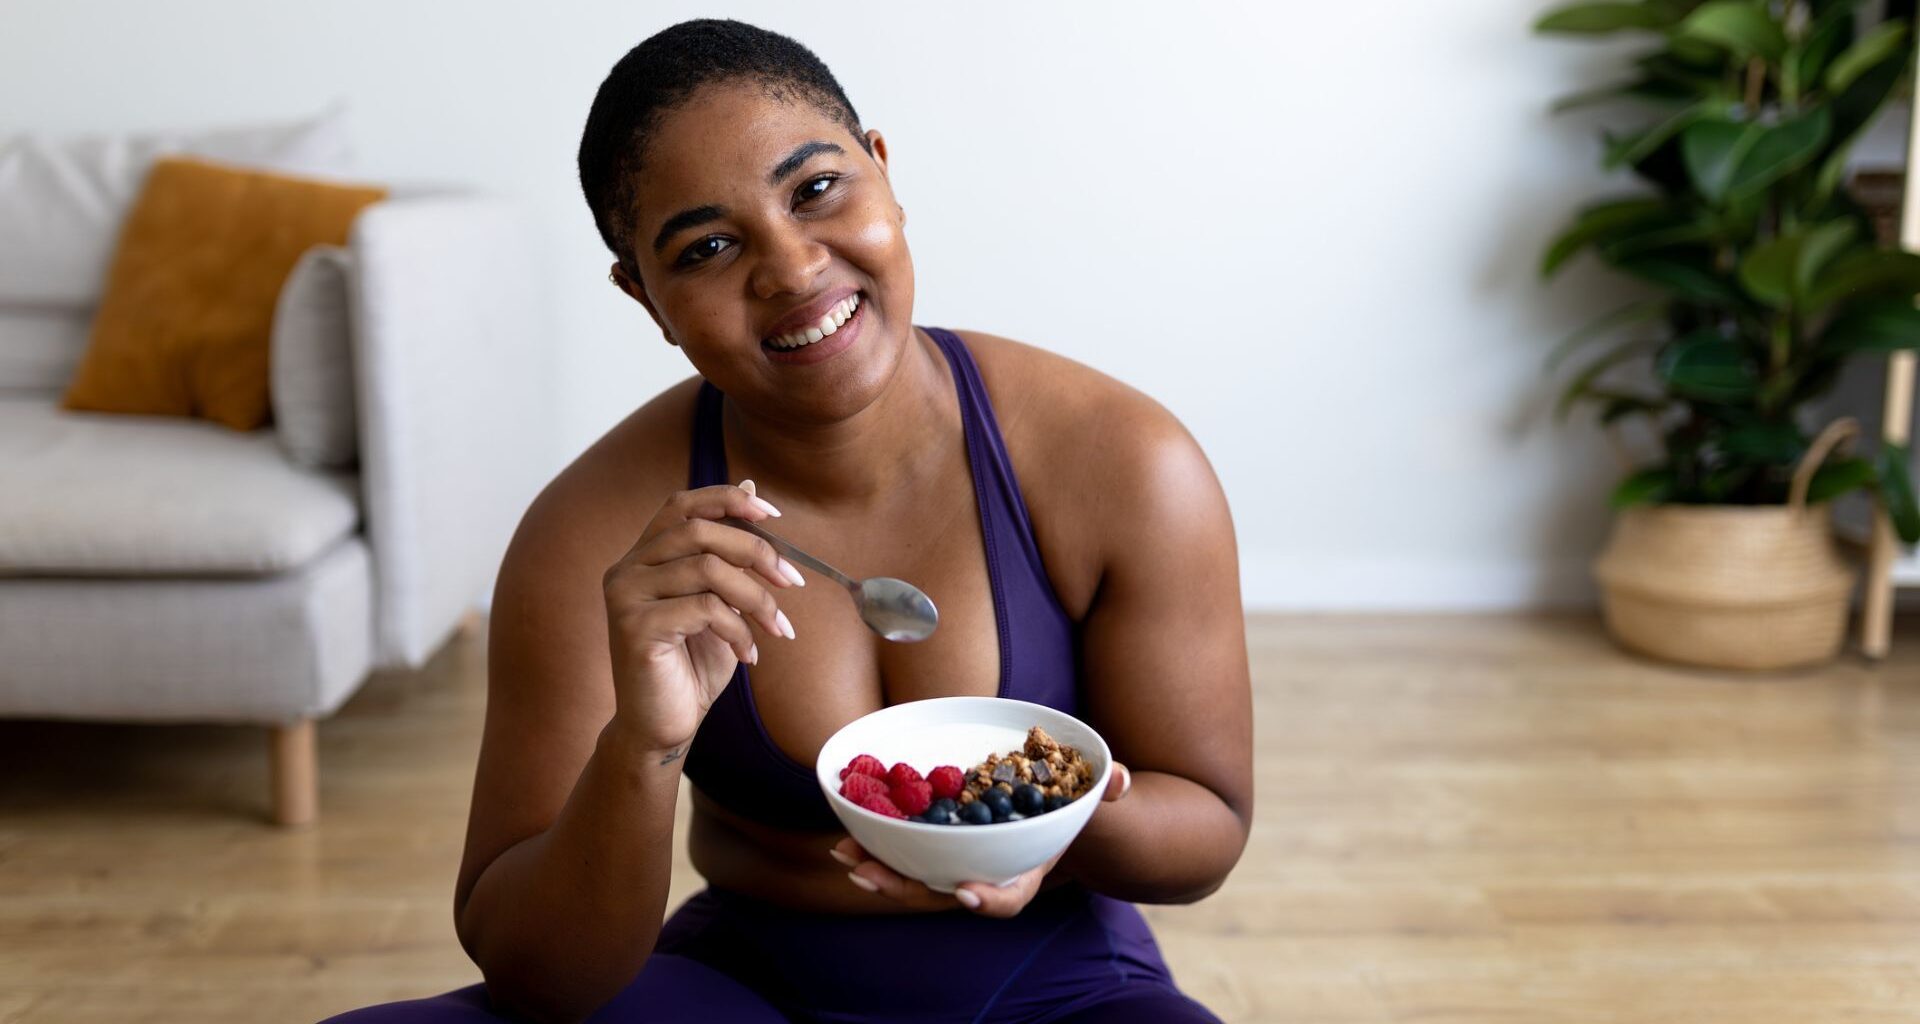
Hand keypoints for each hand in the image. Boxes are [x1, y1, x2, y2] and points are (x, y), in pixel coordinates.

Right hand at [602, 480, 803, 757]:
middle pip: (699, 531)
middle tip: (792, 582)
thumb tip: (749, 488)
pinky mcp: (635, 628)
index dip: (726, 500)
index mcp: (643, 557)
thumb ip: (727, 553)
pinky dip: (739, 630)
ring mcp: (626, 597)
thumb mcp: (719, 602)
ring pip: (707, 569)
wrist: (662, 727)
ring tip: (776, 628)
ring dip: (756, 597)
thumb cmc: (691, 666)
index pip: (681, 505)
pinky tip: (749, 655)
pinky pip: (705, 609)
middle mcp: (626, 570)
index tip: (773, 515)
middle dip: (756, 551)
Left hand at [831, 763, 1131, 916]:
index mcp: (1028, 869)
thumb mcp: (1094, 793)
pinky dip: (877, 847)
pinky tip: (846, 837)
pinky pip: (906, 854)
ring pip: (918, 879)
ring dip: (880, 869)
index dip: (990, 898)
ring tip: (846, 854)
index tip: (969, 892)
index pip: (1011, 895)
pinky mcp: (939, 847)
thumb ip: (1106, 786)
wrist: (1055, 808)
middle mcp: (989, 874)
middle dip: (907, 887)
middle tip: (870, 873)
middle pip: (946, 893)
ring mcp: (960, 863)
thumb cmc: (1074, 801)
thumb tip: (1119, 778)